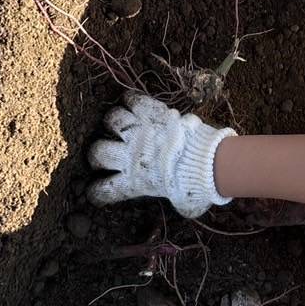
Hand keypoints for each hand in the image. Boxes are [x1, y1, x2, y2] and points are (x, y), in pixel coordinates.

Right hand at [88, 94, 233, 217]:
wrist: (207, 162)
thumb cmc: (196, 186)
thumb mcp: (184, 202)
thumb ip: (176, 201)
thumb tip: (183, 205)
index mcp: (134, 183)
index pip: (104, 189)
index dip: (97, 191)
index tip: (97, 188)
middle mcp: (129, 157)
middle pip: (98, 152)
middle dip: (97, 153)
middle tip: (108, 151)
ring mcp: (139, 133)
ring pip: (111, 121)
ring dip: (113, 122)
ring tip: (120, 124)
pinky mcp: (152, 114)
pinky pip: (133, 101)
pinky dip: (131, 100)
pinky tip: (132, 103)